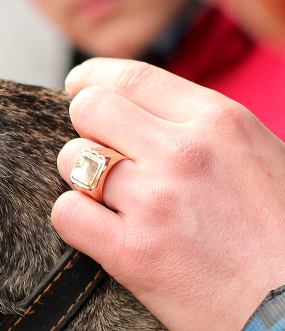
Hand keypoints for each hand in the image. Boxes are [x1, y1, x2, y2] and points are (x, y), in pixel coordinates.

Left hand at [51, 58, 284, 330]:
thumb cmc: (282, 236)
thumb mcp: (260, 157)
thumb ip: (206, 134)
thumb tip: (152, 122)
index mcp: (220, 121)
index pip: (132, 79)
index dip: (92, 81)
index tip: (79, 87)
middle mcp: (183, 151)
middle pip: (90, 110)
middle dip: (84, 128)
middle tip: (92, 152)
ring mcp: (153, 201)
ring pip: (73, 162)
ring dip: (79, 178)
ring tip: (105, 198)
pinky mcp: (130, 252)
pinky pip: (67, 214)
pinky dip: (73, 218)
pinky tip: (97, 229)